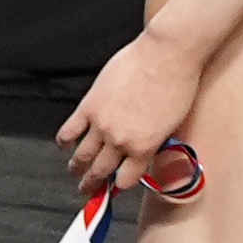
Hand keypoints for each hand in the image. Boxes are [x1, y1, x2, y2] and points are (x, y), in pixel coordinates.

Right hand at [53, 31, 201, 198]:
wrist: (168, 53)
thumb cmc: (178, 80)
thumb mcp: (172, 122)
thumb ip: (154, 140)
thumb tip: (143, 147)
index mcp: (145, 147)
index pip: (126, 179)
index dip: (118, 186)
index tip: (113, 188)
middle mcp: (121, 141)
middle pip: (101, 172)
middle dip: (92, 184)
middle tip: (88, 189)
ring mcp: (103, 125)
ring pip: (82, 156)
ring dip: (76, 167)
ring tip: (74, 170)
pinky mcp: (89, 106)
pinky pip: (68, 132)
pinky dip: (64, 142)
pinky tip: (65, 144)